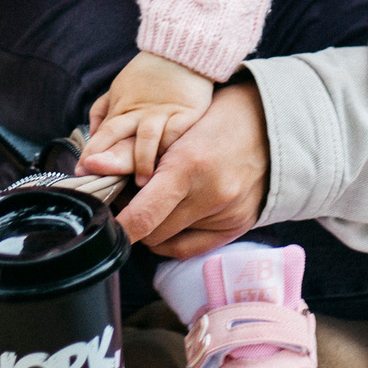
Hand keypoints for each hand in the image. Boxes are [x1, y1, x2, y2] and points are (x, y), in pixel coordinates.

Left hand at [81, 52, 215, 183]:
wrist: (180, 54)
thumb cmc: (148, 74)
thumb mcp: (119, 88)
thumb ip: (102, 111)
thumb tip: (91, 135)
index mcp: (122, 108)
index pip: (103, 133)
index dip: (91, 152)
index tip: (80, 170)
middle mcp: (139, 113)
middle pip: (118, 136)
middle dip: (106, 158)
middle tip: (96, 175)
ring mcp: (162, 113)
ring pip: (147, 138)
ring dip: (142, 160)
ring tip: (141, 181)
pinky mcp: (186, 114)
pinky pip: (175, 134)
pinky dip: (169, 148)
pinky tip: (168, 163)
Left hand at [86, 82, 269, 256]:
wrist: (272, 124)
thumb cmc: (218, 119)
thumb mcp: (175, 129)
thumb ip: (137, 156)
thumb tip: (95, 171)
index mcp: (189, 166)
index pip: (142, 215)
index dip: (117, 225)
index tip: (104, 222)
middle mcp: (211, 195)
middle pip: (152, 232)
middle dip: (134, 219)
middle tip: (130, 199)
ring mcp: (227, 215)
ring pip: (169, 242)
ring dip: (154, 228)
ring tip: (154, 203)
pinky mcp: (238, 226)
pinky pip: (192, 249)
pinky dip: (174, 240)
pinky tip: (169, 221)